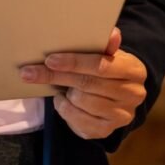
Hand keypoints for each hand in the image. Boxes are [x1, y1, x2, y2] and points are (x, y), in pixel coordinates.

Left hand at [19, 28, 147, 139]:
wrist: (114, 94)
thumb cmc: (104, 66)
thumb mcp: (106, 52)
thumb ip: (105, 44)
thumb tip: (112, 33)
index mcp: (134, 70)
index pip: (101, 66)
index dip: (74, 62)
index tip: (49, 60)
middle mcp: (133, 95)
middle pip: (87, 84)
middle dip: (56, 77)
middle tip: (29, 72)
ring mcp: (121, 115)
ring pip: (81, 102)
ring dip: (63, 93)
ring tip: (56, 84)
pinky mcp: (107, 130)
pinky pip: (78, 120)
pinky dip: (64, 108)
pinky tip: (62, 100)